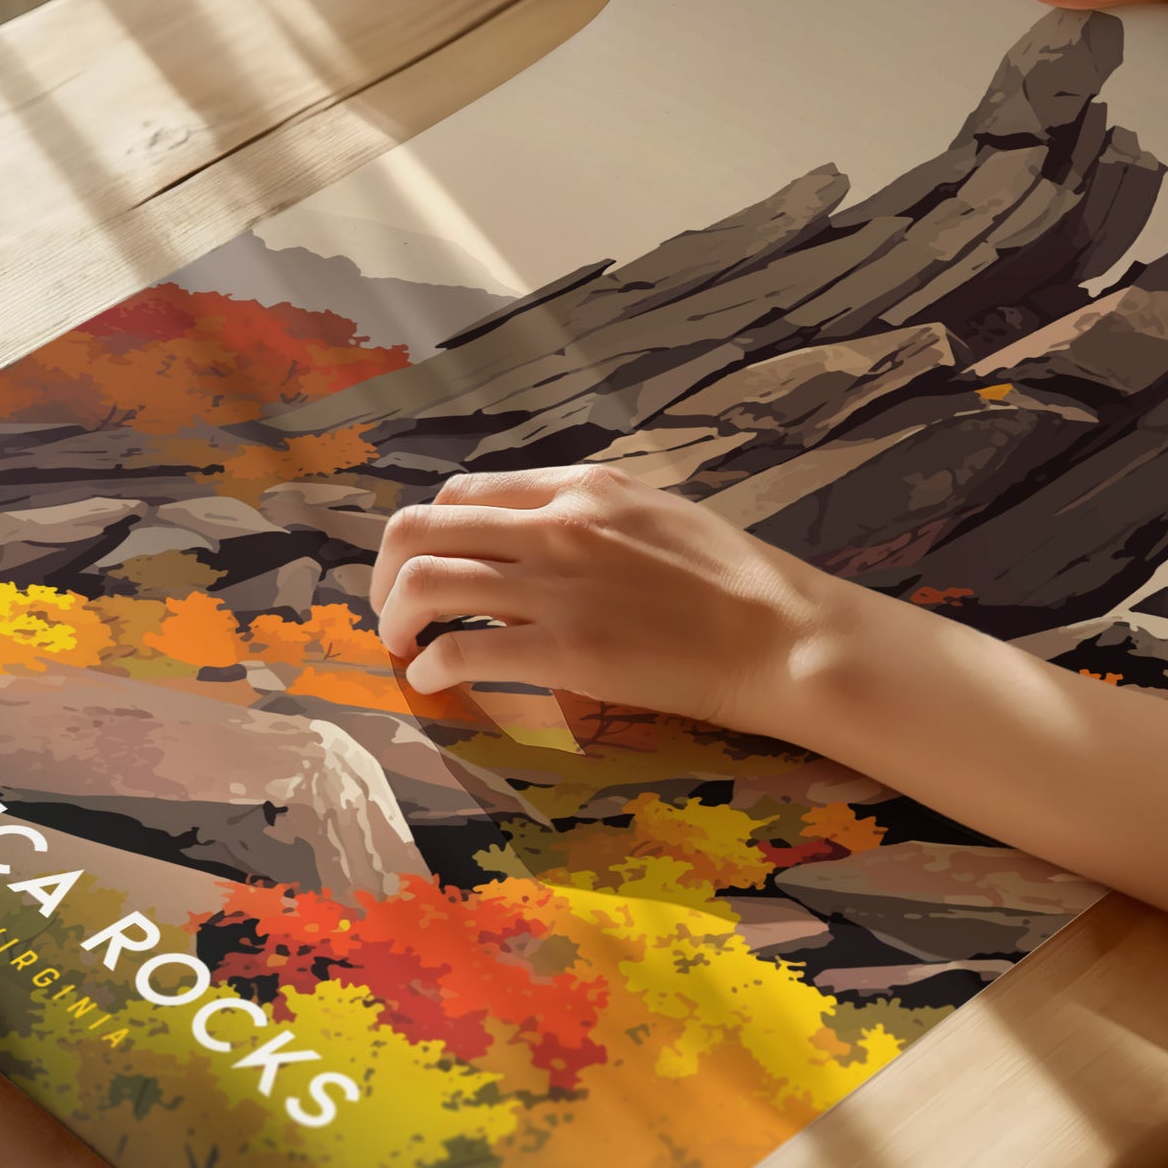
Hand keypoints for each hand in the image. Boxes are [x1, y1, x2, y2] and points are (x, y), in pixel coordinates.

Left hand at [369, 465, 841, 731]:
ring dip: (396, 617)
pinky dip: (431, 665)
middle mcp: (556, 524)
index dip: (428, 531)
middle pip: (422, 528)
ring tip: (403, 646)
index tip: (424, 566)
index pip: (463, 492)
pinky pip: (462, 648)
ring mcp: (557, 586)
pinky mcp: (565, 650)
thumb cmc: (732, 580)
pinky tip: (435, 680)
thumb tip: (534, 534)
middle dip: (387, 572)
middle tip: (392, 609)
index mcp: (579, 486)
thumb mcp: (655, 512)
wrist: (780, 635)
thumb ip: (588, 515)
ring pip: (426, 581)